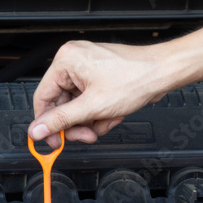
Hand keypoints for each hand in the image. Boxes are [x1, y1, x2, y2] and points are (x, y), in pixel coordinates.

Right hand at [28, 41, 166, 145]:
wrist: (164, 71)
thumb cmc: (136, 79)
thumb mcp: (93, 106)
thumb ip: (62, 120)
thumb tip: (37, 130)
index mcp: (66, 61)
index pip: (43, 98)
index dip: (47, 124)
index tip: (53, 142)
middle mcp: (74, 60)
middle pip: (62, 103)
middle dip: (78, 123)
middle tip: (88, 135)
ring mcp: (88, 67)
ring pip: (78, 105)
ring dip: (92, 119)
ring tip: (108, 119)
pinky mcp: (100, 74)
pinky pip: (90, 99)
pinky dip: (100, 111)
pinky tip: (114, 113)